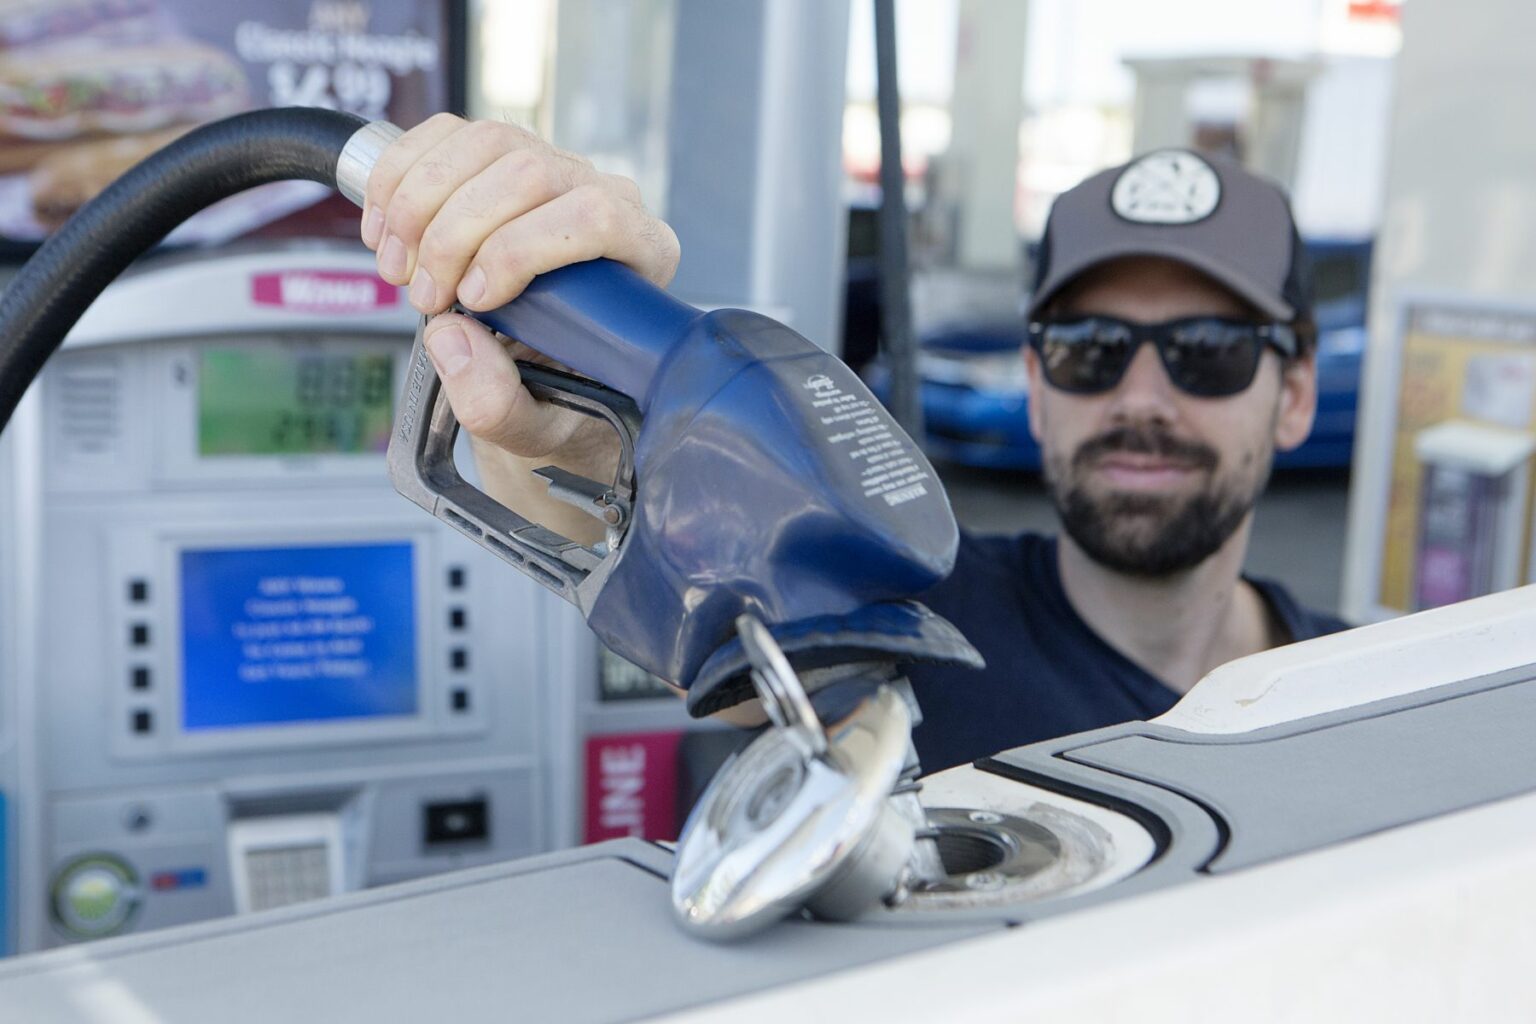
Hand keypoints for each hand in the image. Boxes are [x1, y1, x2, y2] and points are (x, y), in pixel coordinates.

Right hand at [363, 114, 679, 540]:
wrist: (535, 379)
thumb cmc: (554, 400)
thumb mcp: (533, 427)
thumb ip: (499, 403)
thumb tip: (453, 337)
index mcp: (642, 256)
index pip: (595, 216)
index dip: (519, 250)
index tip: (472, 301)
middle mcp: (606, 198)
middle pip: (530, 171)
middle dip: (455, 233)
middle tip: (422, 297)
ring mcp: (554, 168)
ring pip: (485, 143)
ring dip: (420, 203)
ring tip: (397, 269)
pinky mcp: (500, 157)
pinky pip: (446, 135)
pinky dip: (398, 178)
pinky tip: (382, 230)